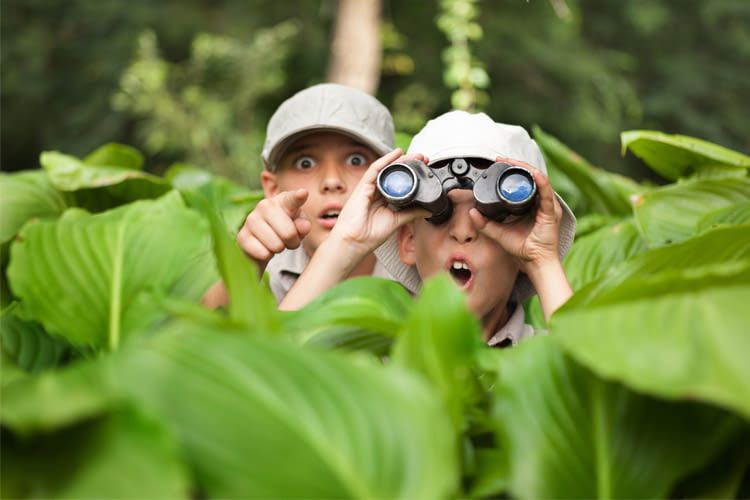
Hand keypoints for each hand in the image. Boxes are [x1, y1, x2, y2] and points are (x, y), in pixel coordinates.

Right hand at [236, 189, 311, 269]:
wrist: (261, 244)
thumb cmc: (285, 231)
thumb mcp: (299, 228)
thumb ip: (303, 226)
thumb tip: (304, 226)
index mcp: (282, 200)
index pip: (292, 200)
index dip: (298, 197)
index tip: (303, 193)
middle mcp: (264, 205)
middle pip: (289, 233)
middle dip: (292, 242)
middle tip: (287, 240)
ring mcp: (251, 219)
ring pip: (277, 246)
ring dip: (279, 249)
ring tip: (275, 242)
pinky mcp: (242, 236)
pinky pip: (264, 254)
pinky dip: (267, 256)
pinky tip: (263, 248)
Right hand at [329, 148, 430, 255]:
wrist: (355, 241)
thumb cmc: (370, 234)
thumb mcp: (397, 221)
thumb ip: (411, 213)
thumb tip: (428, 209)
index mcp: (385, 200)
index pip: (400, 183)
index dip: (412, 174)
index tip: (425, 169)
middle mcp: (377, 192)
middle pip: (394, 173)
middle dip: (409, 164)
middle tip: (423, 158)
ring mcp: (370, 188)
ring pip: (387, 169)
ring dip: (401, 160)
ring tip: (415, 154)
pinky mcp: (363, 186)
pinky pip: (375, 169)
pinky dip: (386, 160)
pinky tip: (396, 153)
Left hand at [469, 158, 562, 273]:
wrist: (535, 261)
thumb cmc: (523, 248)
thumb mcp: (499, 233)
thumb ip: (485, 223)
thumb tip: (471, 212)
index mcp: (531, 204)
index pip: (523, 181)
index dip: (512, 170)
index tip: (498, 163)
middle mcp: (541, 202)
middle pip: (530, 177)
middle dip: (516, 165)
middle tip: (501, 159)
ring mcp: (547, 205)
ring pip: (538, 180)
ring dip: (525, 169)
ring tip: (512, 162)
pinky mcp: (550, 212)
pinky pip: (546, 193)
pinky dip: (541, 182)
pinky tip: (533, 174)